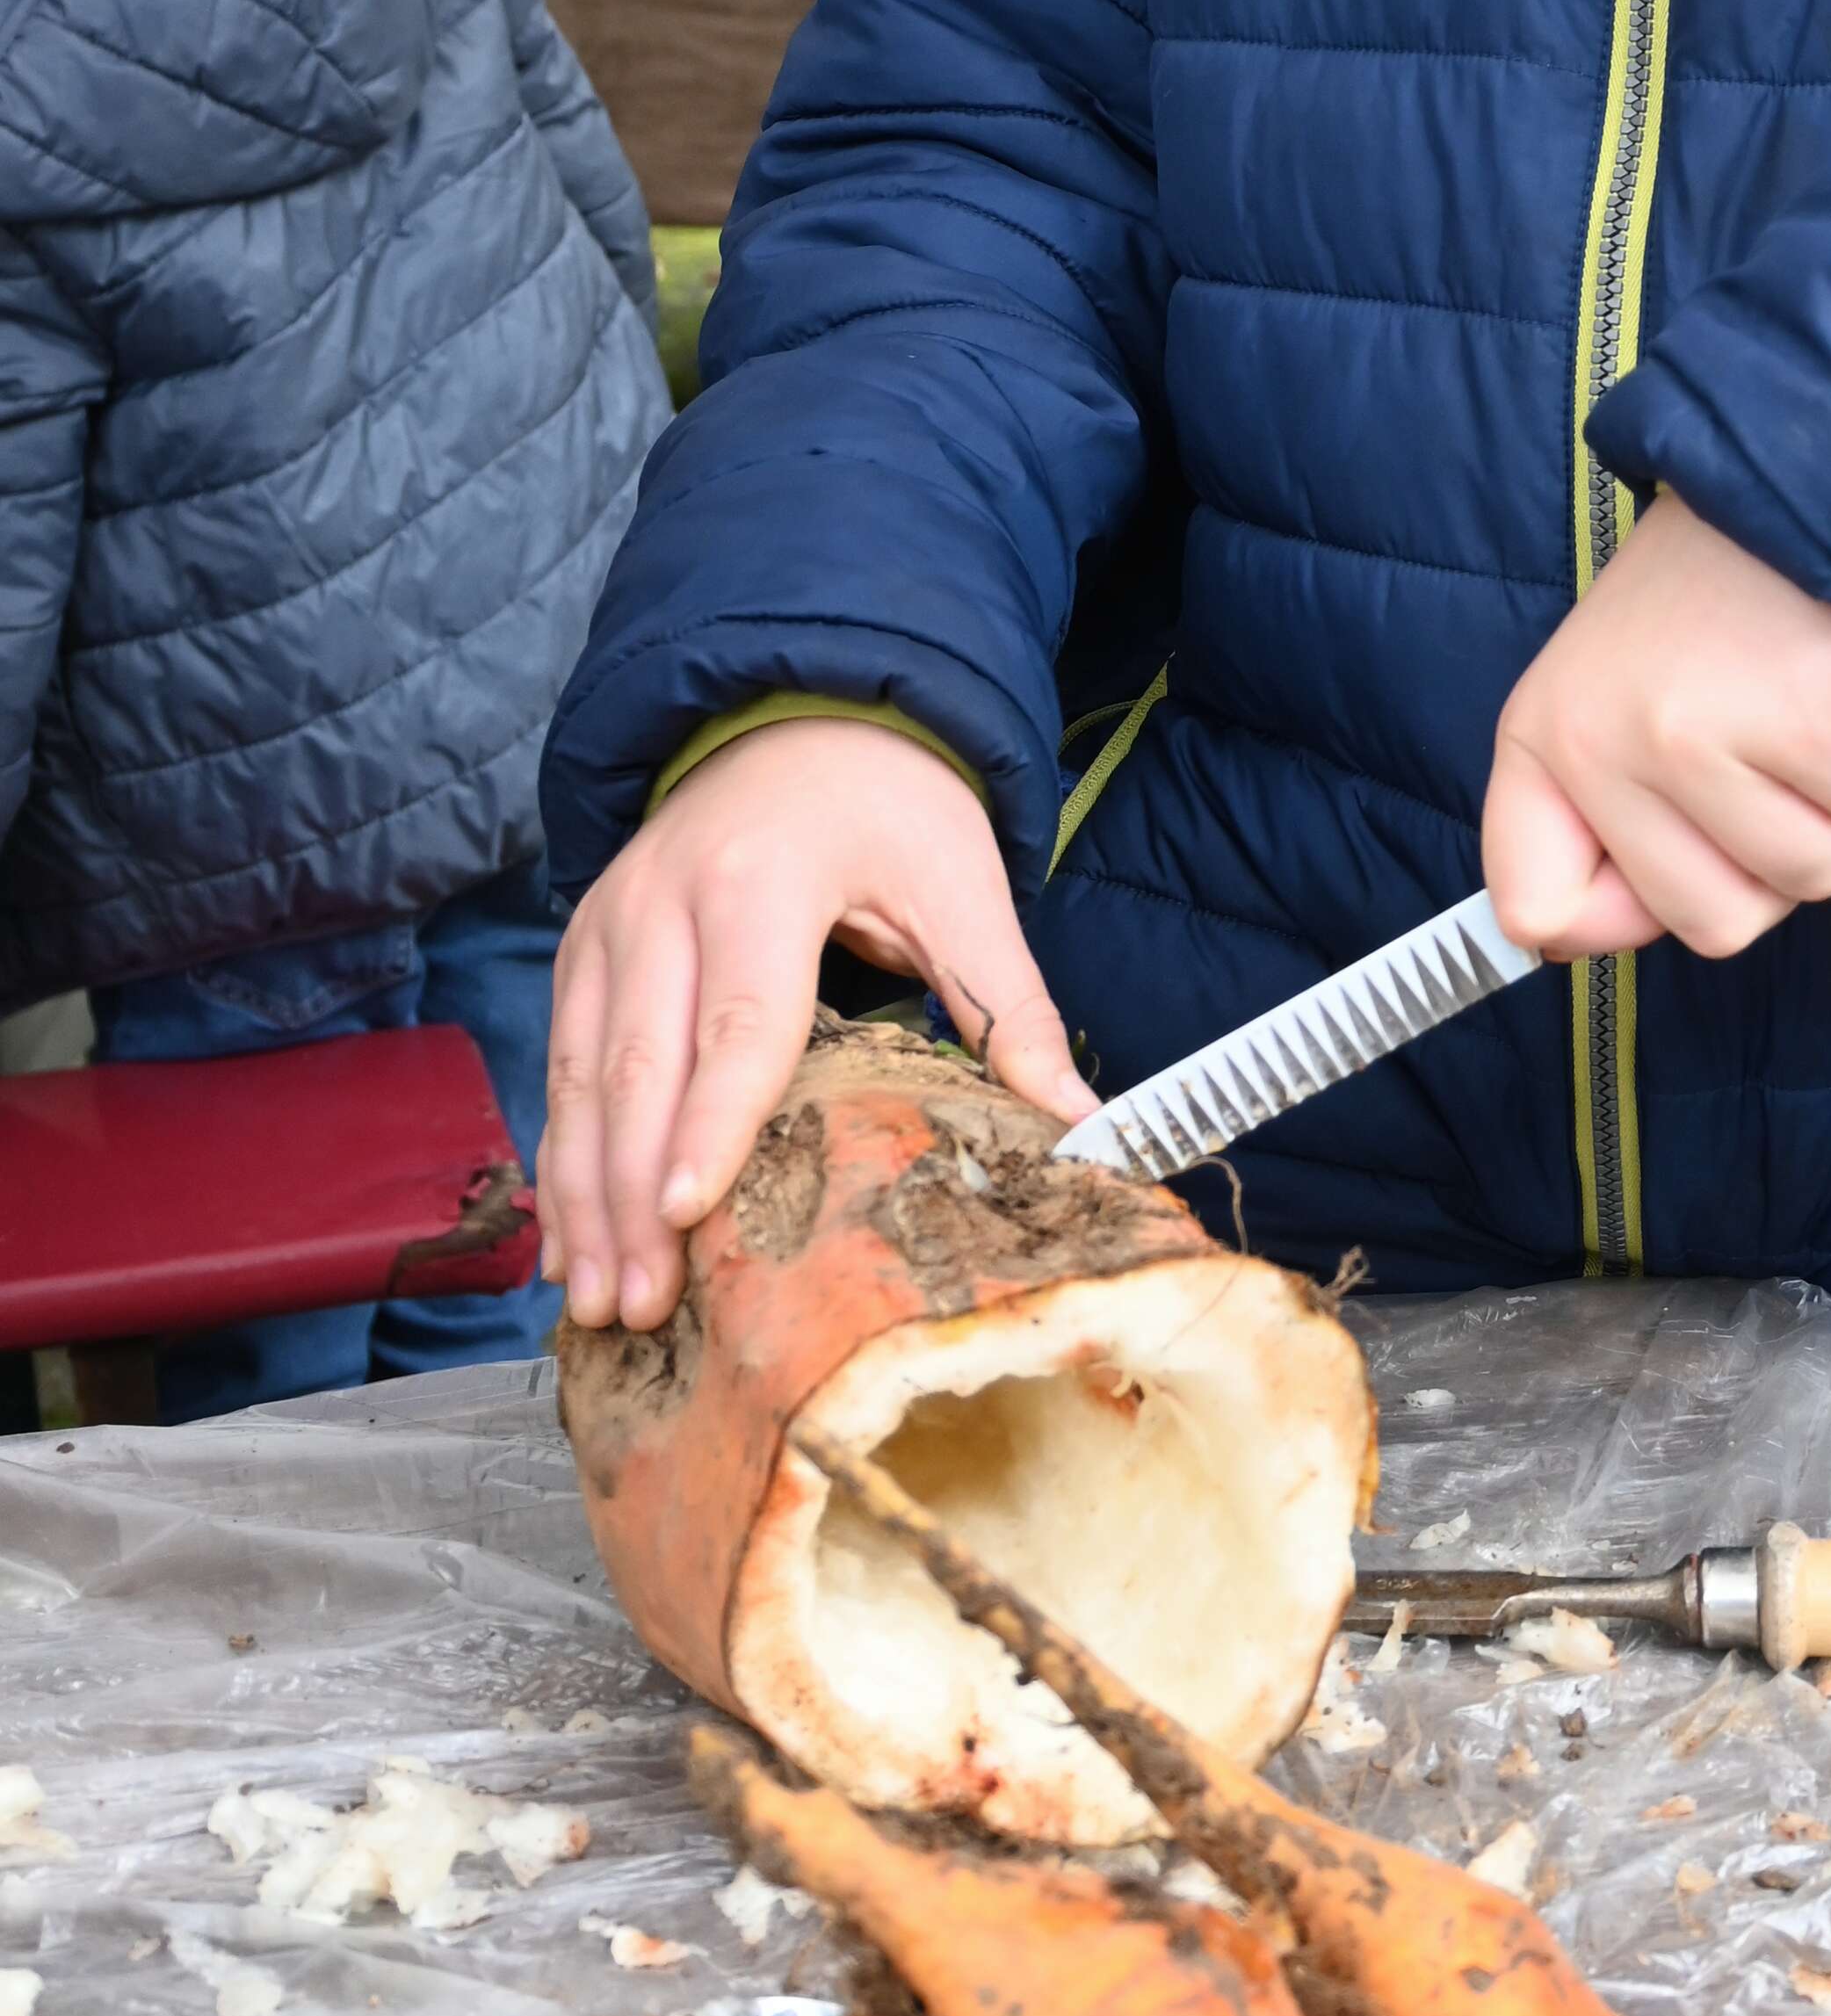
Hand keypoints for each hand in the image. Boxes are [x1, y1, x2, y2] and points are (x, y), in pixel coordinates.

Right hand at [541, 719, 1085, 1332]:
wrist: (802, 712)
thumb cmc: (891, 805)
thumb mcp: (965, 886)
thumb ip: (1013, 1008)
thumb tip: (1084, 1125)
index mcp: (767, 878)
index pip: (740, 1018)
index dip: (711, 1122)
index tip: (687, 1214)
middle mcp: (666, 897)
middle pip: (642, 1064)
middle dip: (633, 1195)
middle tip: (638, 1303)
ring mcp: (610, 921)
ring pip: (583, 1075)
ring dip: (583, 1196)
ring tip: (592, 1301)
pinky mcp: (583, 946)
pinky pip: (564, 1065)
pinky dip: (561, 1158)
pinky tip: (567, 1241)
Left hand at [1482, 491, 1830, 962]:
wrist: (1817, 470)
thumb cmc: (1717, 594)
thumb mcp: (1609, 689)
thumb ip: (1593, 816)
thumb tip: (1566, 942)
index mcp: (1544, 735)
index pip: (1533, 905)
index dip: (1617, 911)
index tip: (1668, 855)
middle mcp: (1609, 744)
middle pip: (1709, 924)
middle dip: (1766, 863)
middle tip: (1772, 759)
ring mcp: (1708, 740)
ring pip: (1809, 880)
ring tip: (1821, 712)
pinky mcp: (1815, 725)